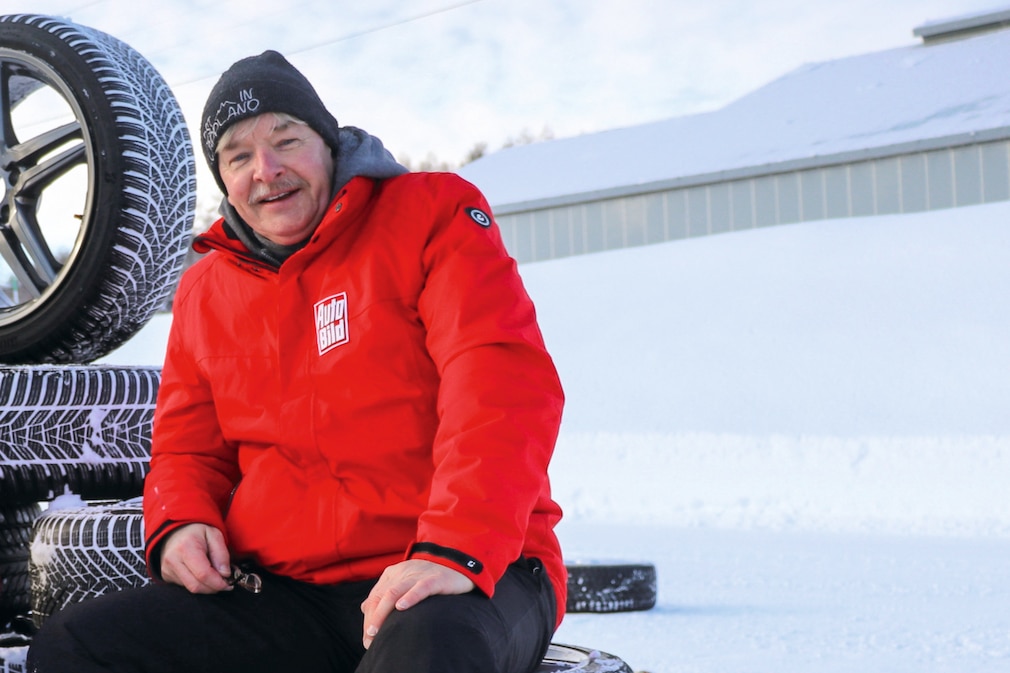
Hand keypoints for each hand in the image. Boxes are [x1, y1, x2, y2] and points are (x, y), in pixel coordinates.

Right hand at [160, 523, 232, 593]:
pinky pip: (185, 586)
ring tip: (214, 577)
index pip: (203, 574)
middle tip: (224, 583)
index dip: (218, 583)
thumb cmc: (197, 532)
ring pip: (190, 589)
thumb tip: (225, 574)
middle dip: (213, 588)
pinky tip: (202, 575)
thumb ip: (221, 554)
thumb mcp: (215, 534)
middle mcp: (173, 560)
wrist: (175, 530)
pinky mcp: (165, 575)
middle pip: (196, 585)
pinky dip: (197, 584)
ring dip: (206, 587)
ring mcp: (167, 569)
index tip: (229, 584)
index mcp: (186, 547)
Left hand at [360, 559, 474, 648]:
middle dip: (373, 619)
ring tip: (376, 631)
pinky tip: (402, 607)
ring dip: (382, 613)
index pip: (375, 596)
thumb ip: (386, 593)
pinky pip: (421, 587)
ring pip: (394, 592)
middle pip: (381, 596)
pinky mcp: (435, 579)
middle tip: (369, 638)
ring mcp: (418, 575)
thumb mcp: (405, 583)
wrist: (461, 564)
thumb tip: (365, 607)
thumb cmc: (431, 578)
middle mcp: (403, 572)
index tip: (368, 637)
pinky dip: (410, 597)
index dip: (369, 618)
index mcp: (394, 573)